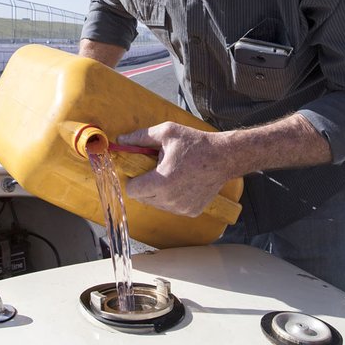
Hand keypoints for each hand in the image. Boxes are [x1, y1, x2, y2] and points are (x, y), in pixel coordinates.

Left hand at [118, 123, 233, 216]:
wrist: (224, 157)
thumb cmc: (196, 144)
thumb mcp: (167, 133)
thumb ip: (140, 137)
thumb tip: (121, 141)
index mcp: (161, 182)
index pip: (132, 190)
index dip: (132, 179)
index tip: (139, 170)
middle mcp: (170, 200)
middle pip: (143, 198)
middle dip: (145, 184)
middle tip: (156, 169)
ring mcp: (181, 208)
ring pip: (157, 204)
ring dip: (158, 192)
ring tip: (171, 174)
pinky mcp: (191, 212)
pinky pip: (171, 207)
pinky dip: (172, 197)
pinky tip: (182, 183)